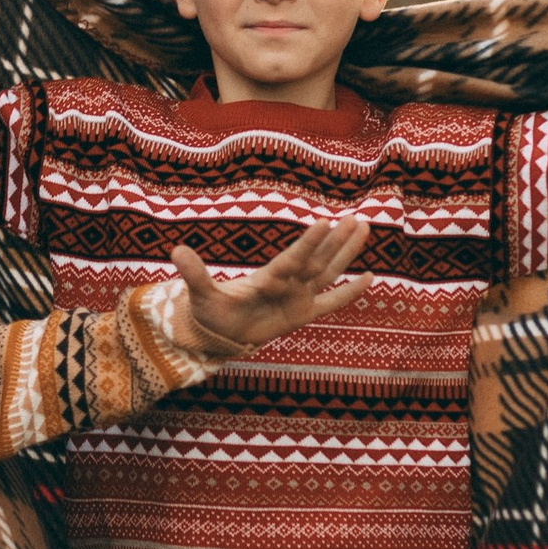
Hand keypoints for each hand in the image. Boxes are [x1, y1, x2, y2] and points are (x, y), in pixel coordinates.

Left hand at [169, 216, 369, 358]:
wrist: (220, 330)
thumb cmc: (213, 311)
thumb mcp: (202, 294)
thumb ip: (195, 274)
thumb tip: (176, 250)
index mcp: (269, 278)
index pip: (293, 259)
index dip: (308, 243)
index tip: (323, 222)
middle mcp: (288, 283)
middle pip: (317, 260)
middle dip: (336, 242)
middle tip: (356, 218)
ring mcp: (299, 296)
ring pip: (328, 272)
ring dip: (346, 253)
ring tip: (364, 228)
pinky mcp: (304, 313)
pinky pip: (331, 303)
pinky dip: (349, 293)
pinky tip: (370, 278)